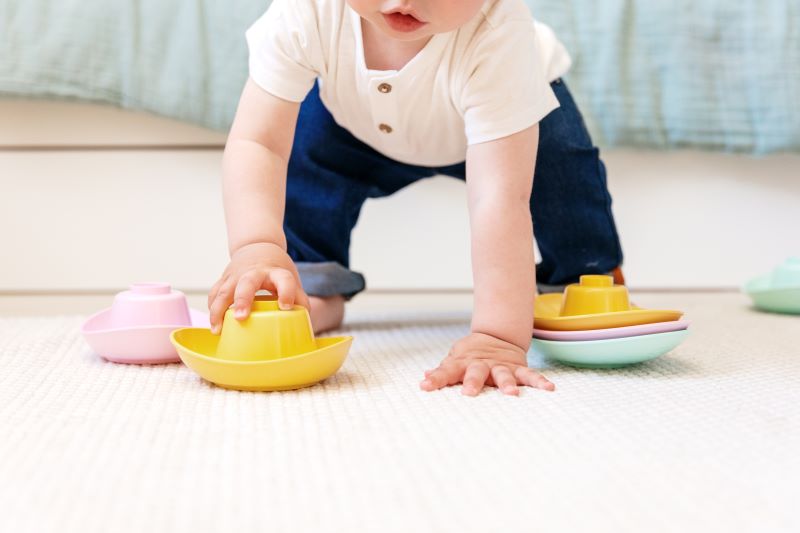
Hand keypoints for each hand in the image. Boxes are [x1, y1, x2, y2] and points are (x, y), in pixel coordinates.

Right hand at [208, 242, 309, 333]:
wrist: (257, 246)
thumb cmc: (275, 268)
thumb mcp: (290, 277)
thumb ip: (298, 298)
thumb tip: (304, 321)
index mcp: (275, 272)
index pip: (284, 279)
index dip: (286, 292)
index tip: (286, 307)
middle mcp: (254, 272)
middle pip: (247, 283)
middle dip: (242, 300)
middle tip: (241, 318)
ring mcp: (236, 275)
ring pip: (223, 290)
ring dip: (218, 310)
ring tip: (217, 329)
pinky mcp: (223, 280)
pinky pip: (213, 294)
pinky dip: (212, 309)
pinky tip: (214, 325)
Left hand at [420, 332, 554, 395]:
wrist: (495, 337)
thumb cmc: (470, 356)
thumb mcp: (454, 360)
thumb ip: (442, 371)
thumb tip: (423, 378)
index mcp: (463, 364)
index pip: (446, 371)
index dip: (435, 379)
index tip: (425, 386)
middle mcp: (482, 365)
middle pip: (476, 373)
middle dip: (472, 382)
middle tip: (469, 393)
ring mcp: (501, 366)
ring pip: (504, 375)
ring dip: (507, 383)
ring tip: (511, 393)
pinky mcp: (518, 368)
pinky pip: (530, 376)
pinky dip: (539, 382)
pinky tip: (549, 388)